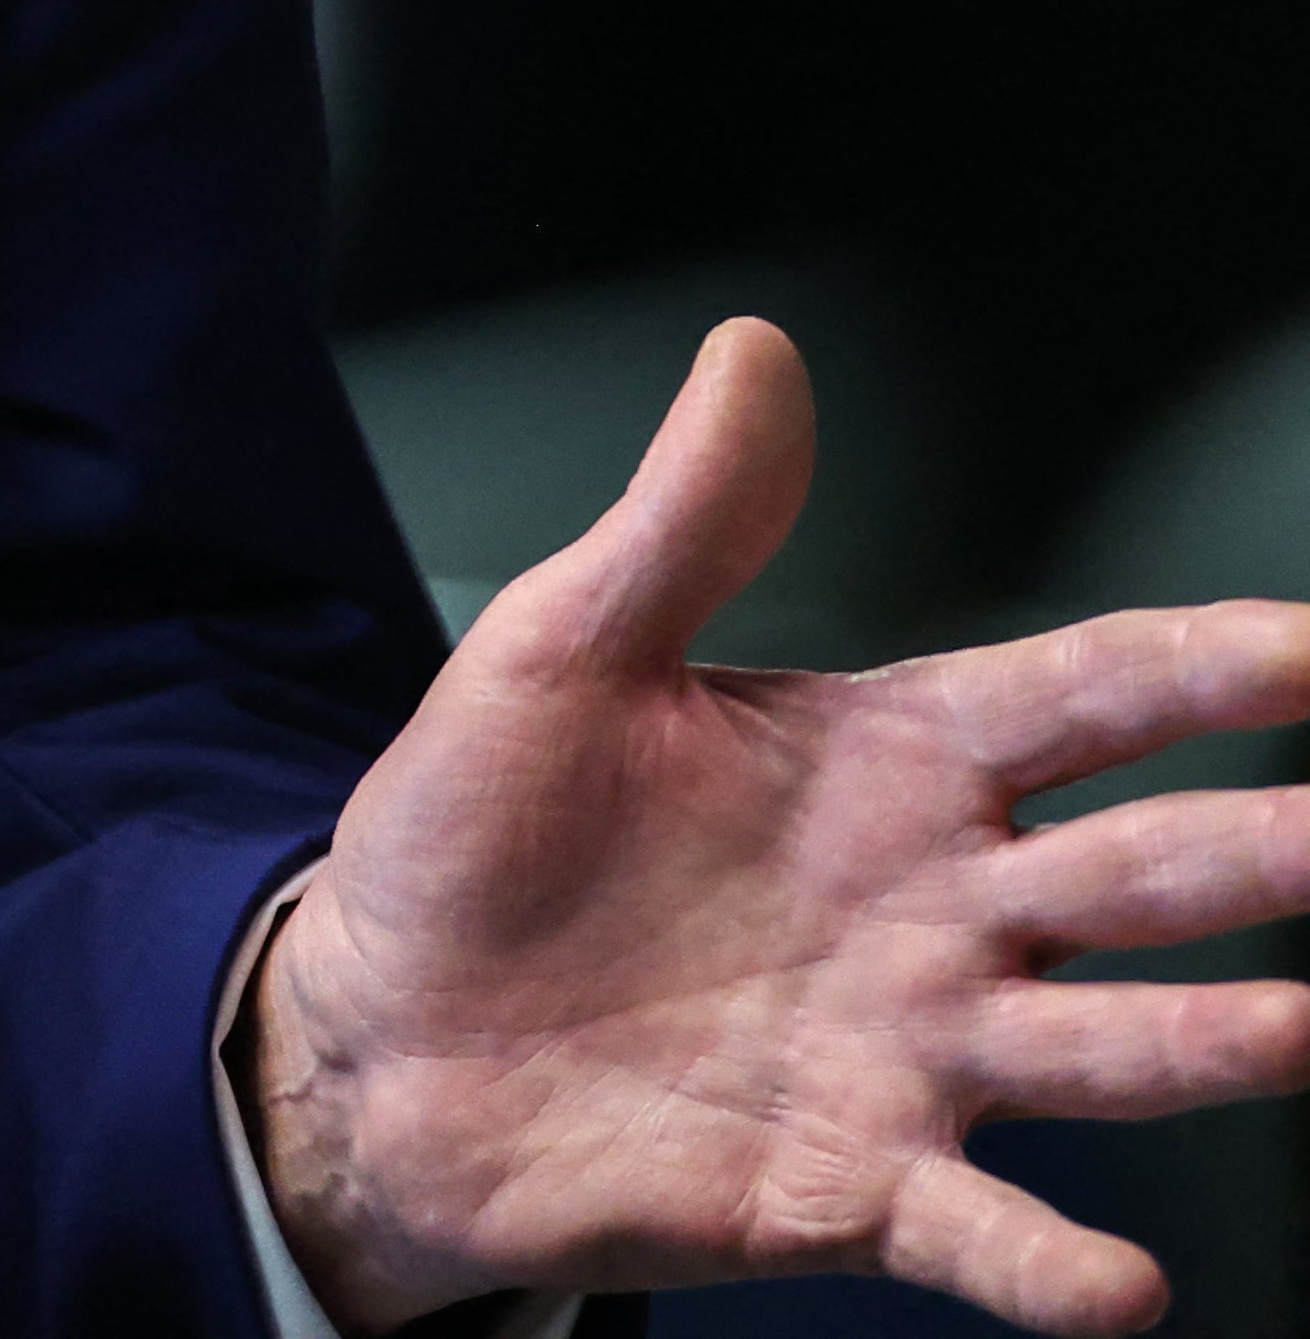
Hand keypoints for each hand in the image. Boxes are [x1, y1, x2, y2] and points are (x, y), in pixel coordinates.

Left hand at [247, 317, 1309, 1333]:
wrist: (382, 1034)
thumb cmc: (477, 837)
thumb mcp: (561, 654)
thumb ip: (684, 522)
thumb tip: (754, 354)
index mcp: (887, 766)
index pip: (1084, 697)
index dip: (1204, 670)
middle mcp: (938, 913)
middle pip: (1141, 872)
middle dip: (1266, 851)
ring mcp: (912, 1053)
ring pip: (1111, 1048)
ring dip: (1219, 1044)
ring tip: (1306, 1030)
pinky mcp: (852, 1186)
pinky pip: (982, 1234)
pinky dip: (1052, 1269)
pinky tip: (1120, 1290)